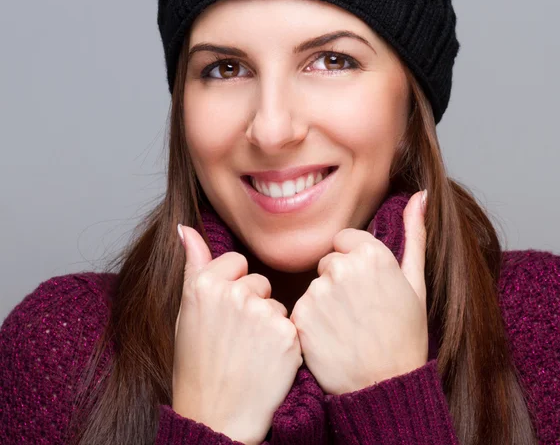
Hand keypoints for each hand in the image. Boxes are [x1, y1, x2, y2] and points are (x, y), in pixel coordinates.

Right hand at [173, 225, 302, 444]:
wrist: (216, 417)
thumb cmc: (197, 364)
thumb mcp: (186, 312)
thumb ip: (192, 265)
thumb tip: (185, 228)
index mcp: (205, 284)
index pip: (237, 263)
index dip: (232, 287)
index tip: (224, 315)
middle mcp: (233, 293)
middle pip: (259, 282)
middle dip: (253, 304)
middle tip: (236, 338)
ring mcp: (261, 313)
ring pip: (276, 304)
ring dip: (269, 323)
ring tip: (249, 352)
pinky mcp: (286, 333)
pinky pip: (290, 324)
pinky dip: (283, 342)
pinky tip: (266, 361)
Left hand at [289, 190, 428, 395]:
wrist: (386, 386)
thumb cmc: (406, 334)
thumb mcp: (416, 281)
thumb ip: (414, 232)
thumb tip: (421, 195)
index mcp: (371, 253)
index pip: (344, 240)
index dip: (355, 263)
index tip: (367, 288)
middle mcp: (342, 267)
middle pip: (328, 261)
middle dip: (339, 280)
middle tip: (359, 310)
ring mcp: (318, 292)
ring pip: (314, 284)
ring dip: (324, 301)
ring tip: (347, 326)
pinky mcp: (300, 317)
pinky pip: (300, 308)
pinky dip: (310, 322)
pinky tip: (331, 338)